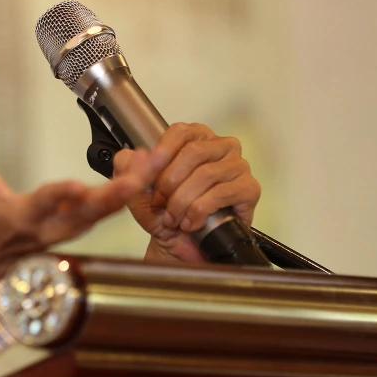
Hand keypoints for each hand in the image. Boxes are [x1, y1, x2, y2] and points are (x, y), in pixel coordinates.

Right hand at [0, 100, 167, 273]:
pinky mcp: (79, 228)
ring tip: (155, 163)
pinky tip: (146, 171)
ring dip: (131, 190)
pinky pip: (109, 212)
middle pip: (88, 213)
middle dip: (117, 194)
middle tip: (143, 172)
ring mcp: (67, 231)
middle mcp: (49, 227)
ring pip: (105, 213)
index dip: (59, 196)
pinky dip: (128, 193)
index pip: (42, 204)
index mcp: (20, 215)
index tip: (77, 187)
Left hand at [114, 123, 261, 263]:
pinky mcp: (249, 189)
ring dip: (183, 201)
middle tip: (160, 203)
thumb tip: (138, 153)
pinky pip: (223, 193)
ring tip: (173, 217)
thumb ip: (127, 164)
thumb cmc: (162, 211)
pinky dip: (200, 210)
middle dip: (170, 183)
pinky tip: (191, 222)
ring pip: (206, 174)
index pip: (180, 133)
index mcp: (194, 137)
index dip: (162, 156)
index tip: (151, 179)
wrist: (177, 244)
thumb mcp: (135, 186)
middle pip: (193, 153)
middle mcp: (220, 146)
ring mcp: (237, 166)